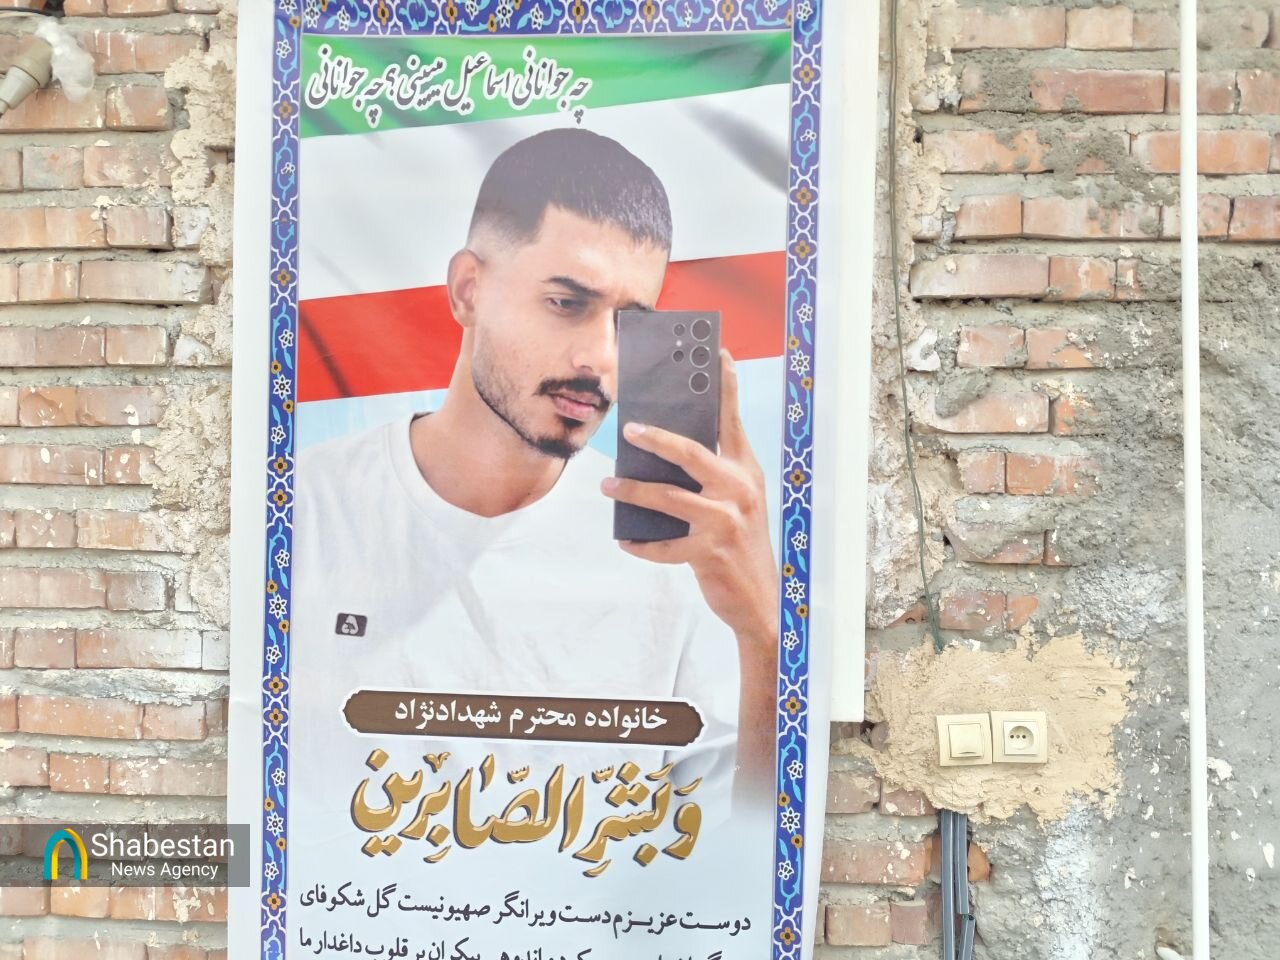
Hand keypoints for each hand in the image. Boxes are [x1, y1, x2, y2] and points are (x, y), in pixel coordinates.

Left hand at [601, 349, 776, 641]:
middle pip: (693, 454)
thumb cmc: (739, 543)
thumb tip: (661, 450)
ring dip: (633, 491)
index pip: (732, 421)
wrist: (761, 600)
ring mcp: (726, 522)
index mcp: (746, 471)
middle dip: (657, 439)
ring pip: (669, 498)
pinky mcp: (711, 553)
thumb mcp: (736, 502)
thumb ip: (711, 475)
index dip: (725, 385)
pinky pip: (665, 546)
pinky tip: (624, 539)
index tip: (716, 352)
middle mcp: (740, 490)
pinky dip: (641, 544)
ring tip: (608, 486)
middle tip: (629, 429)